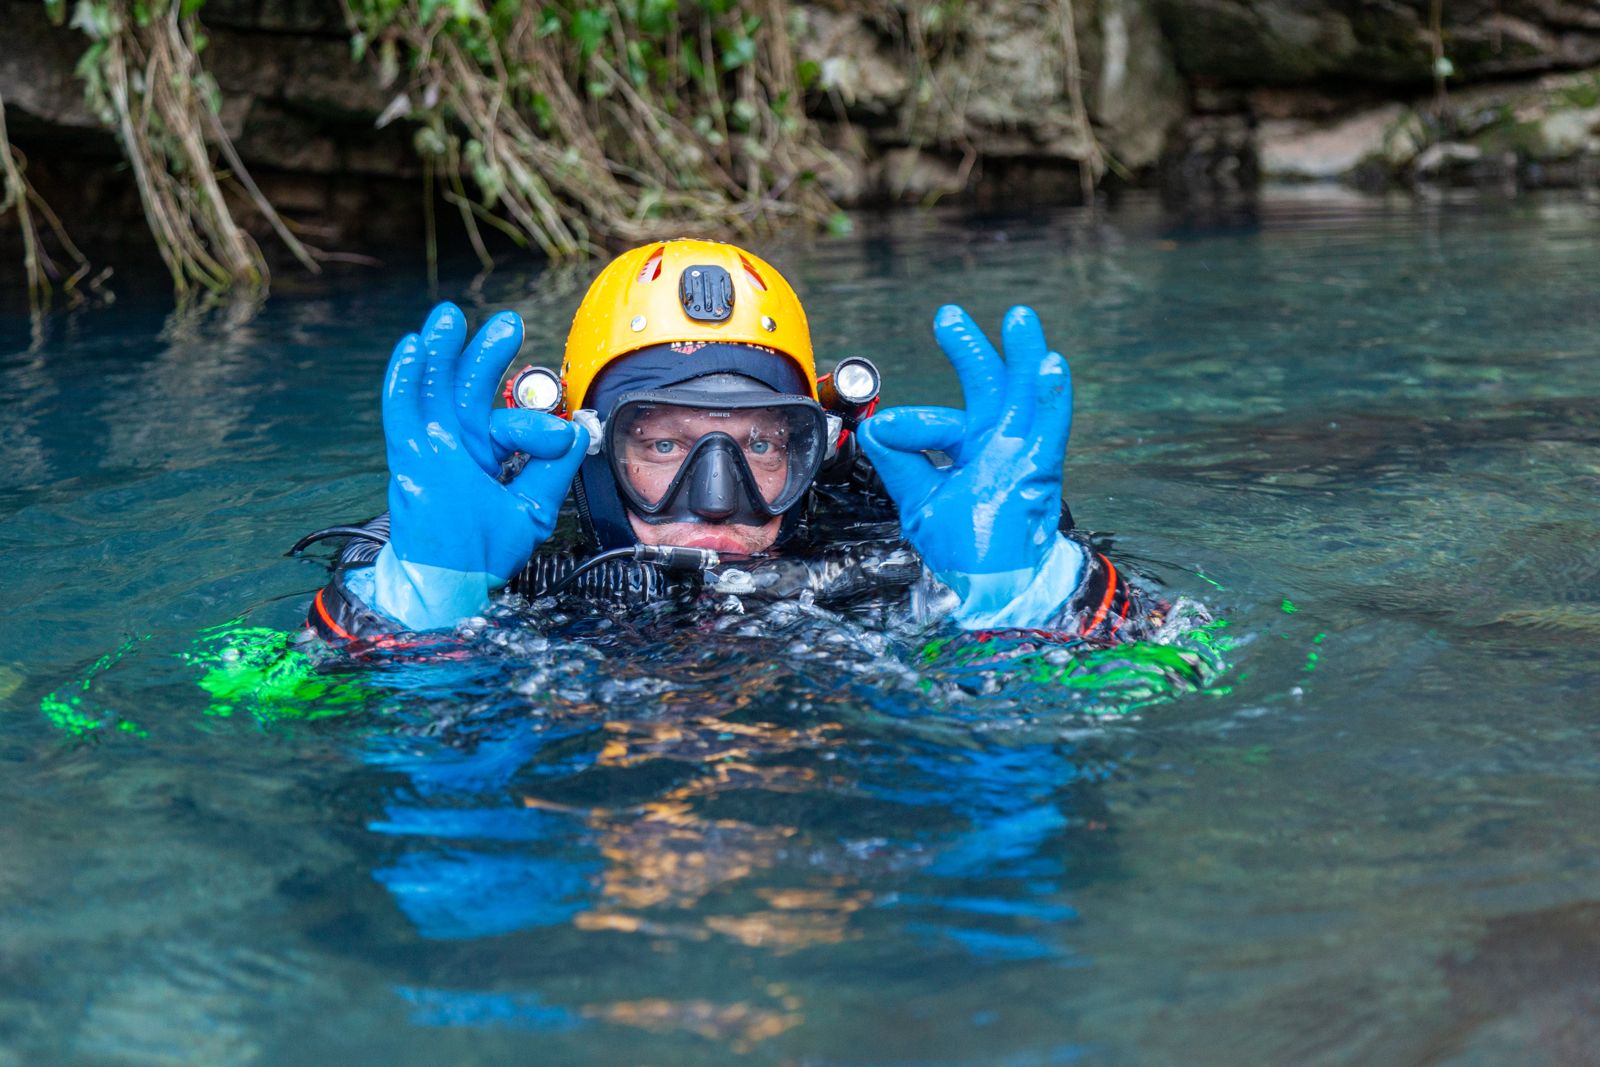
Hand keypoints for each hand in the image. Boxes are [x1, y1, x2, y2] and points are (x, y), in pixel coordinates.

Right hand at [372, 302, 587, 629]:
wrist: (449, 585)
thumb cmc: (484, 553)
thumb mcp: (532, 510)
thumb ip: (553, 472)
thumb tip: (576, 431)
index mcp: (486, 454)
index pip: (511, 424)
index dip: (537, 427)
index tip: (561, 437)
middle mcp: (457, 444)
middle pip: (469, 389)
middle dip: (486, 354)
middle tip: (509, 323)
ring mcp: (431, 449)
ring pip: (434, 389)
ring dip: (442, 352)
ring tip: (449, 316)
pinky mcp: (409, 459)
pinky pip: (402, 412)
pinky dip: (404, 380)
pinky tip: (411, 348)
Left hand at [857, 304, 1083, 626]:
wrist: (992, 587)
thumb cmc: (965, 548)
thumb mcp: (920, 499)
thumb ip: (900, 462)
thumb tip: (878, 426)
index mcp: (968, 448)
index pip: (937, 421)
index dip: (912, 424)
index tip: (889, 428)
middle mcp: (995, 442)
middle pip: (986, 384)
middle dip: (968, 348)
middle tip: (947, 315)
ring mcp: (1019, 451)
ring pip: (1023, 393)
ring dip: (1022, 354)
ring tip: (1019, 316)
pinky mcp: (1039, 468)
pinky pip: (1049, 425)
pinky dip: (1051, 395)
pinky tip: (1050, 364)